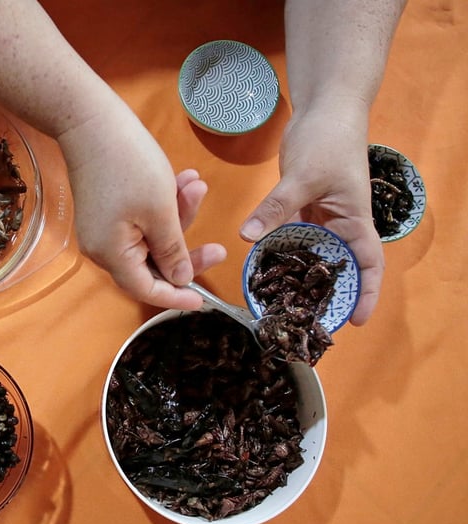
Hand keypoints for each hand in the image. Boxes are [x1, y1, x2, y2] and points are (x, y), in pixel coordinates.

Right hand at [57, 102, 225, 309]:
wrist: (91, 123)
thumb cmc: (128, 166)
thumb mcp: (161, 212)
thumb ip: (172, 251)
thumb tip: (179, 279)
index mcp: (112, 255)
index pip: (147, 290)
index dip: (176, 297)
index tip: (203, 299)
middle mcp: (103, 248)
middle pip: (151, 266)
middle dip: (186, 250)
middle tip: (219, 247)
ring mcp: (103, 229)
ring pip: (150, 239)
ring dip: (178, 217)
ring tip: (196, 186)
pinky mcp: (106, 211)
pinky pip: (141, 221)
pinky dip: (163, 206)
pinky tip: (182, 181)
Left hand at [240, 108, 382, 324]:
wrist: (324, 110)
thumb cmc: (328, 140)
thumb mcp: (303, 176)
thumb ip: (276, 207)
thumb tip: (248, 237)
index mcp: (355, 222)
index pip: (368, 265)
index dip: (364, 294)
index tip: (354, 320)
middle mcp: (340, 225)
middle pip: (337, 267)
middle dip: (324, 294)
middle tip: (303, 320)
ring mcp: (321, 218)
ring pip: (311, 255)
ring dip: (298, 276)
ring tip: (278, 302)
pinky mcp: (302, 209)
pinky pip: (291, 237)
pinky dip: (279, 252)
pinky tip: (260, 268)